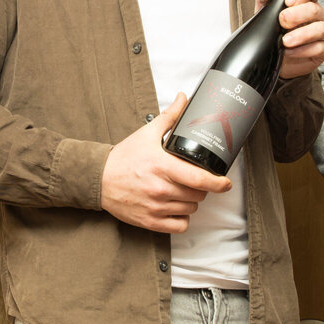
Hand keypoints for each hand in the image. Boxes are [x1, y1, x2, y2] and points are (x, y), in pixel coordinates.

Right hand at [100, 93, 232, 232]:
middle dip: (201, 188)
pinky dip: (182, 218)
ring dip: (191, 201)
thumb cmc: (123, 158)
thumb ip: (169, 117)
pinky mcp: (150, 221)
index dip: (218, 183)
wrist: (98, 179)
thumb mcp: (146, 134)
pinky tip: (176, 208)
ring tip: (182, 191)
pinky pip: (179, 225)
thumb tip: (184, 98)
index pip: (199, 179)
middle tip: (193, 181)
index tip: (225, 183)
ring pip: (190, 209)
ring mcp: (155, 207)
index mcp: (162, 166)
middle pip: (198, 195)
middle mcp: (160, 189)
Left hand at [255, 0, 323, 78]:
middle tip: (282, 20)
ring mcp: (321, 32)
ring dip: (302, 34)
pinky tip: (289, 52)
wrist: (270, 57)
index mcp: (305, 0)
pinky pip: (319, 48)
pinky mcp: (322, 50)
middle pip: (316, 9)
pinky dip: (303, 50)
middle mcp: (316, 14)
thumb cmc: (272, 30)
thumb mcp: (263, 11)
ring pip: (321, 28)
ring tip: (285, 40)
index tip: (288, 0)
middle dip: (298, 14)